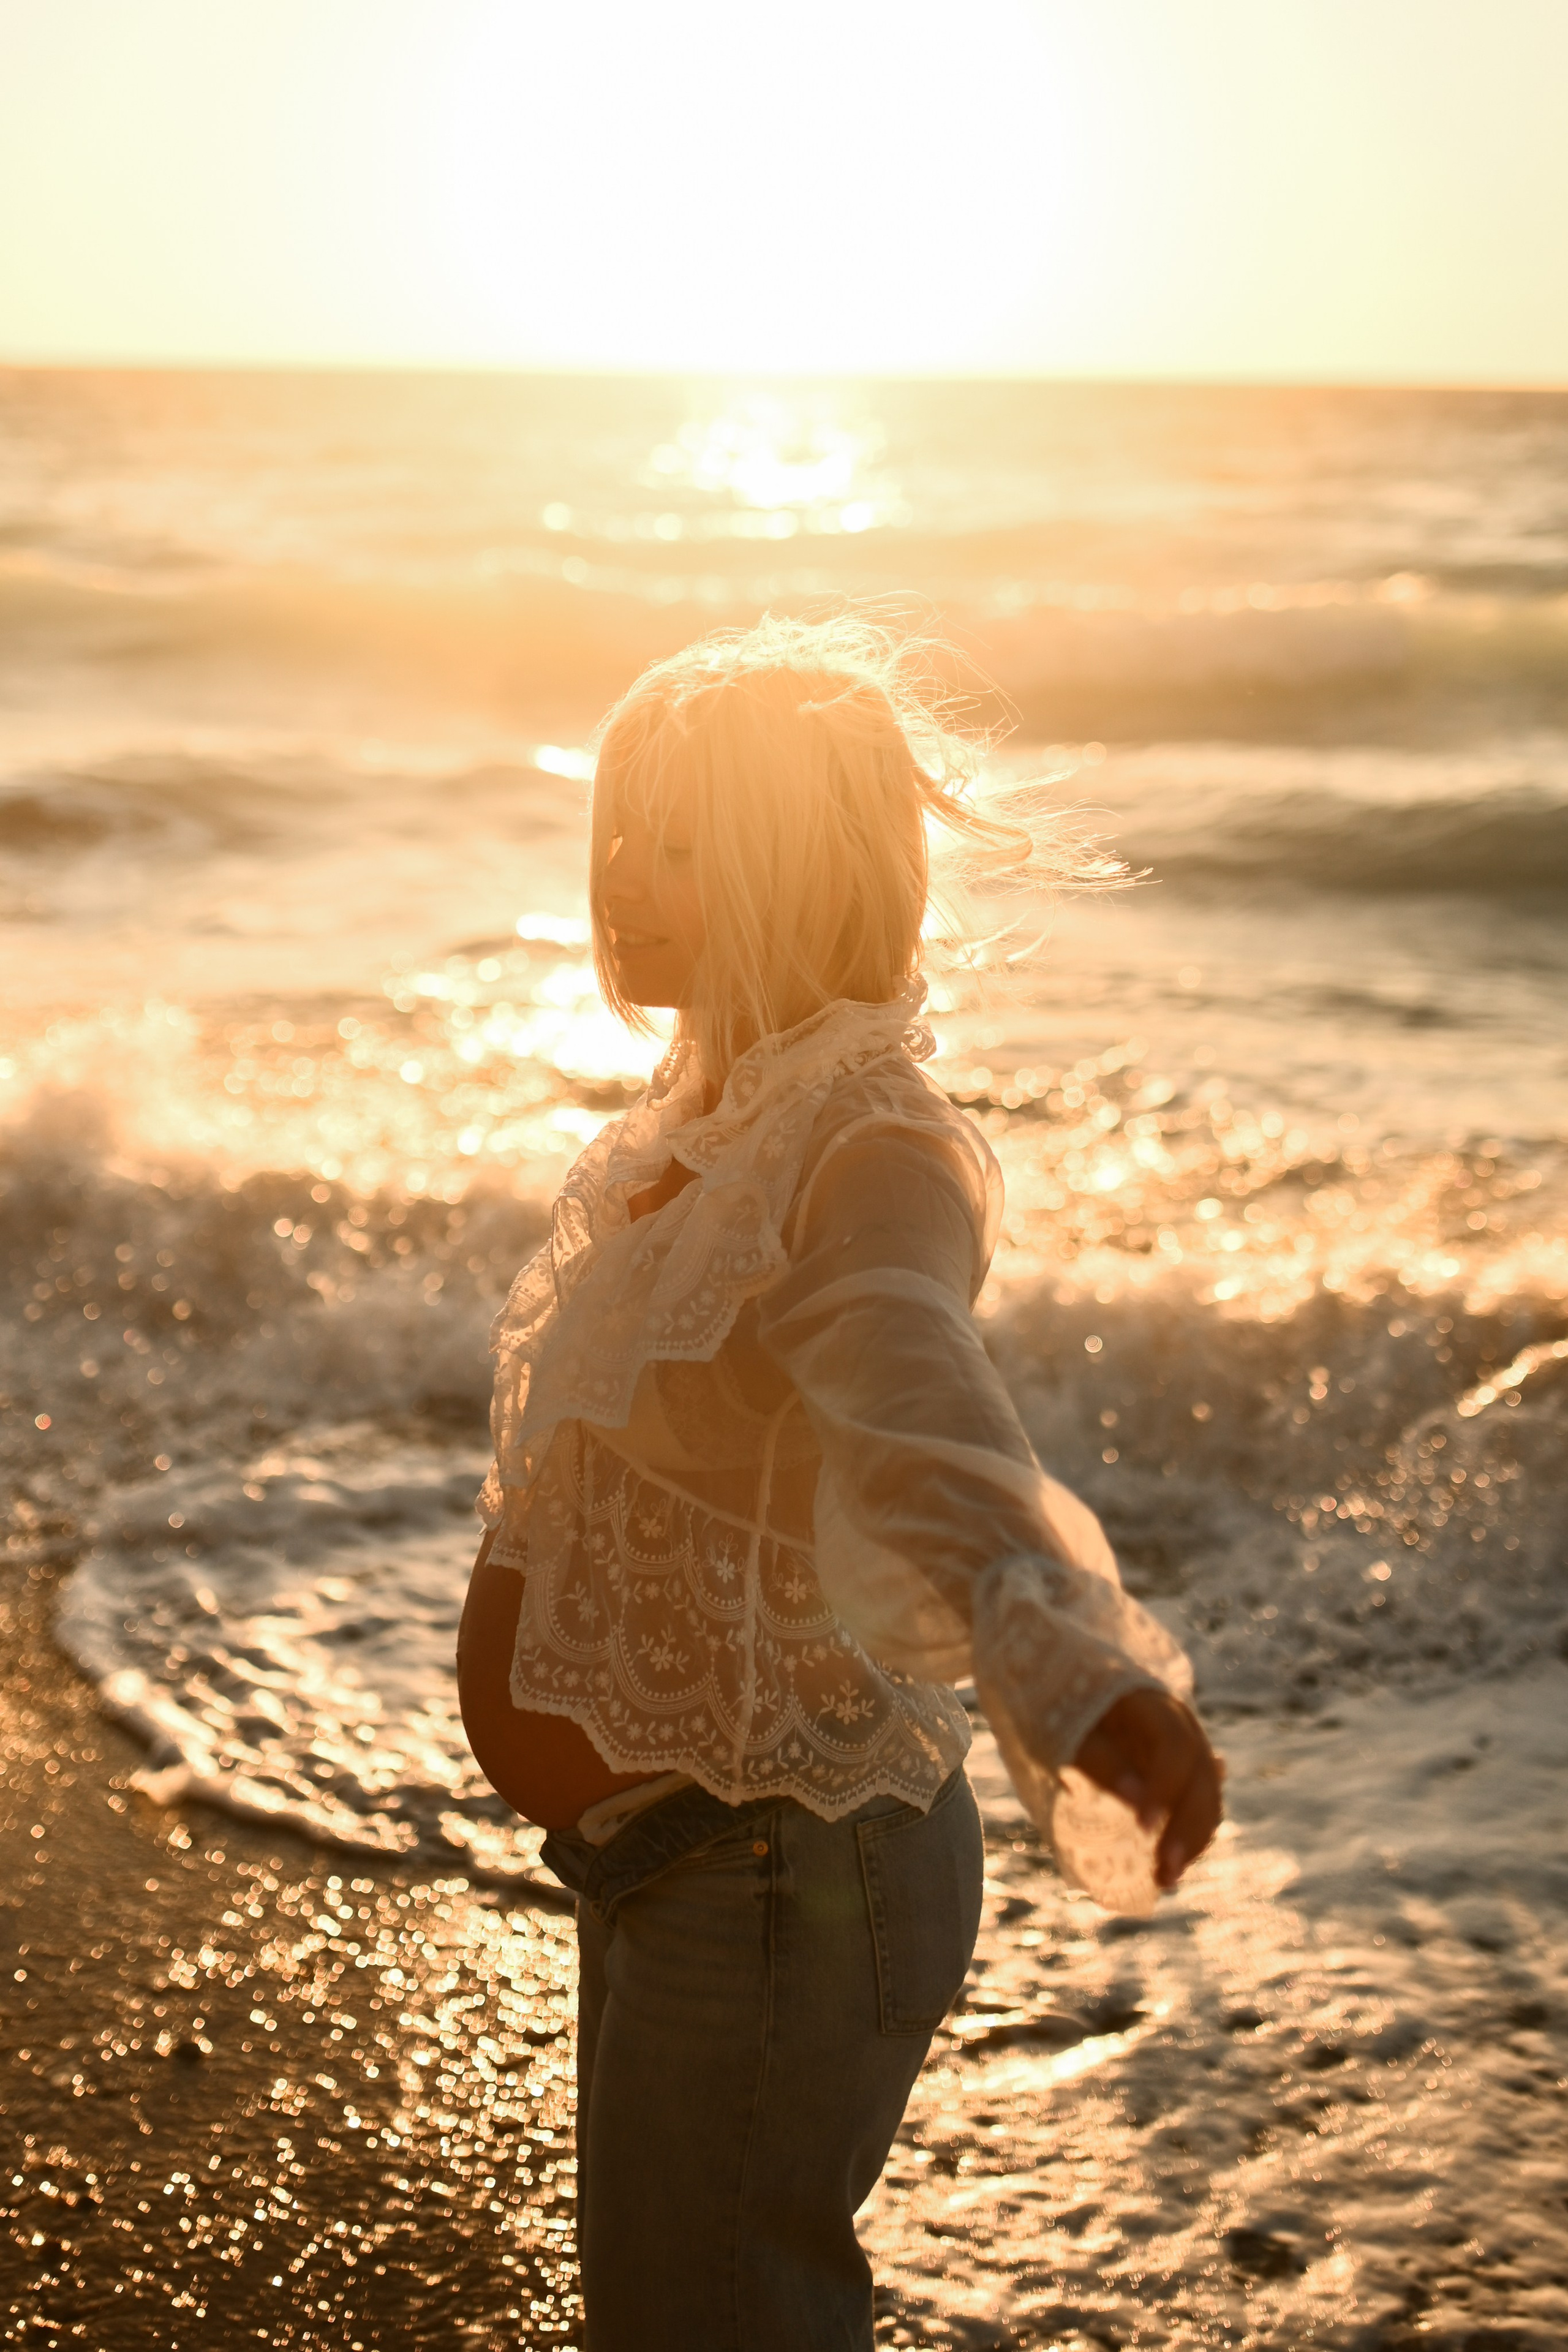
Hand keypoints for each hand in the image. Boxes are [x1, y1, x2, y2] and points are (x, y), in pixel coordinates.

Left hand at [1072, 1689, 1223, 1890]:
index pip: (1175, 1746)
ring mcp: (1189, 1754)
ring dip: (1192, 1843)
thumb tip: (1136, 1798)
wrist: (1065, 1698)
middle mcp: (1184, 1730)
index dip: (1166, 1787)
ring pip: (1207, 1799)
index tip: (1144, 1828)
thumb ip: (1101, 1761)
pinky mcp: (1184, 1779)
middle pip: (1201, 1779)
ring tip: (1166, 1880)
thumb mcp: (1070, 1733)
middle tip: (1165, 1873)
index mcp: (1156, 1708)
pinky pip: (1199, 1809)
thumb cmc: (1062, 1713)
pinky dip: (1188, 1839)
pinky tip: (1170, 1867)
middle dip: (1187, 1829)